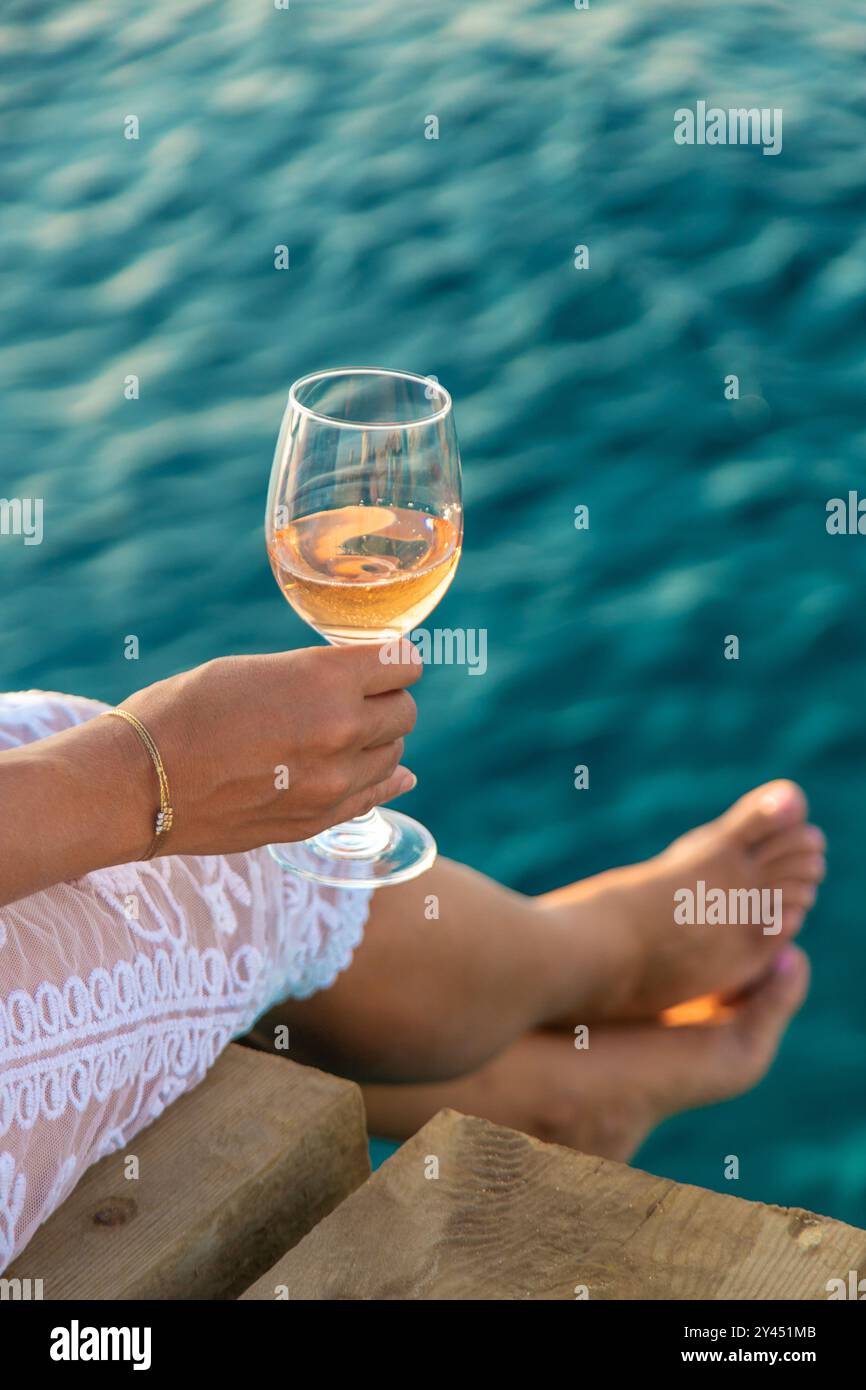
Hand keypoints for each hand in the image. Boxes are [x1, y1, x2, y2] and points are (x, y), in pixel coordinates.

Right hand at [120, 642, 421, 855]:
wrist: (138, 784)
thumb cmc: (182, 712)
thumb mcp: (252, 670)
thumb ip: (313, 677)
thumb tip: (354, 683)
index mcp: (324, 680)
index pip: (402, 664)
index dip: (392, 659)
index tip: (382, 662)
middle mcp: (341, 731)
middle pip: (404, 711)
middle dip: (387, 699)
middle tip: (362, 696)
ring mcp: (333, 783)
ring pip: (395, 755)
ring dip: (380, 741)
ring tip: (349, 734)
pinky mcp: (317, 820)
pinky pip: (376, 797)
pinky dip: (384, 780)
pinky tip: (391, 774)